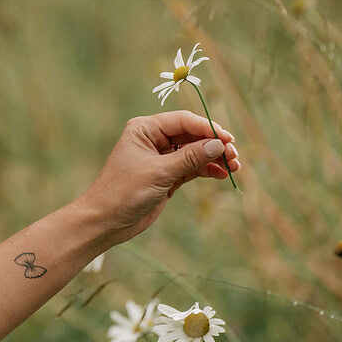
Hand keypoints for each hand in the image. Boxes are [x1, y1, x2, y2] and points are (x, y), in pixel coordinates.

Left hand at [71, 110, 239, 249]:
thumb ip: (189, 158)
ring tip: (234, 167)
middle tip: (234, 156)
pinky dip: (207, 170)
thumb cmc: (124, 191)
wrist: (106, 221)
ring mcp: (161, 157)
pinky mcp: (167, 175)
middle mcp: (153, 139)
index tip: (228, 139)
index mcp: (145, 129)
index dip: (208, 128)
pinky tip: (222, 174)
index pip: (183, 121)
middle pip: (192, 135)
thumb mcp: (159, 172)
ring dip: (214, 158)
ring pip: (194, 152)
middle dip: (214, 144)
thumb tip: (219, 145)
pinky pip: (192, 167)